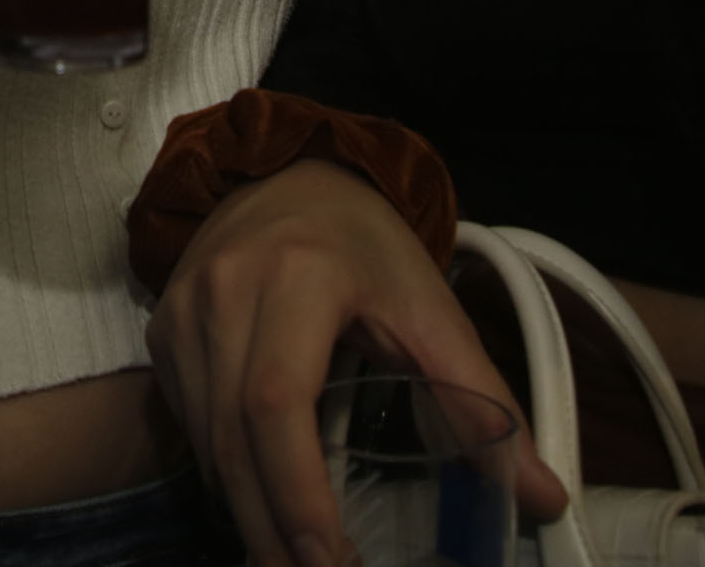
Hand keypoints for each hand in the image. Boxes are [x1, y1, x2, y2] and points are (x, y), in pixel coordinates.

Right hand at [148, 160, 566, 566]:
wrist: (287, 175)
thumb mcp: (431, 309)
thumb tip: (542, 494)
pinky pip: (188, 422)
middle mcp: (226, 291)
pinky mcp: (162, 331)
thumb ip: (482, 400)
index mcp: (298, 277)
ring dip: (245, 512)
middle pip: (232, 437)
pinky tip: (260, 506)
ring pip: (204, 440)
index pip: (278, 404)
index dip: (296, 493)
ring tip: (289, 563)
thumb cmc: (365, 245)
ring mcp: (183, 311)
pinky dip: (223, 474)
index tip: (330, 562)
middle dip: (268, 529)